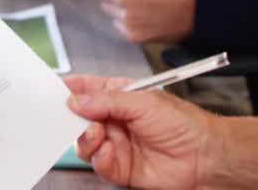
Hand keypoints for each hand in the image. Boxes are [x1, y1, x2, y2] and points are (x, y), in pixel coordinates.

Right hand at [65, 75, 214, 188]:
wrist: (203, 156)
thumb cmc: (183, 122)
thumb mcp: (142, 101)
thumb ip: (106, 101)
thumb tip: (76, 101)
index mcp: (121, 96)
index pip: (88, 90)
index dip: (70, 89)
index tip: (54, 90)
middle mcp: (115, 120)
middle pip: (80, 118)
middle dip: (72, 117)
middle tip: (69, 116)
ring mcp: (117, 144)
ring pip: (84, 142)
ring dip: (85, 138)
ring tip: (97, 134)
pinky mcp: (120, 167)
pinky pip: (98, 162)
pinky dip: (98, 157)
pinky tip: (108, 150)